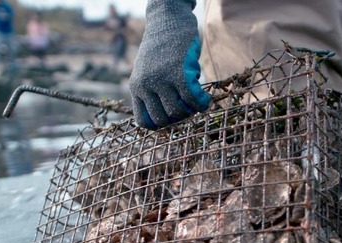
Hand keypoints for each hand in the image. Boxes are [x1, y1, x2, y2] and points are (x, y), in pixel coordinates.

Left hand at [129, 0, 210, 128]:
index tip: (173, 117)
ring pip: (178, 112)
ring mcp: (162, 79)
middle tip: (187, 107)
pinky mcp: (180, 72)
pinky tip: (205, 99)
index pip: (144, 121)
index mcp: (136, 87)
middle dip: (178, 118)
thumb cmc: (161, 47)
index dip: (161, 124)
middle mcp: (146, 85)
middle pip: (163, 119)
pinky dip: (202, 103)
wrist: (168, 19)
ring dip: (190, 109)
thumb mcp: (147, 71)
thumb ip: (152, 91)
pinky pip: (193, 99)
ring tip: (195, 98)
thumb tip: (170, 117)